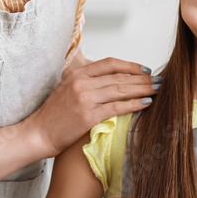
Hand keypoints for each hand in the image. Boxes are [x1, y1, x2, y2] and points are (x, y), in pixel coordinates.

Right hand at [26, 58, 158, 156]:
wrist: (37, 134)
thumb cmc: (53, 115)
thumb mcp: (66, 89)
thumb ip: (85, 81)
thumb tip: (110, 79)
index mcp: (76, 73)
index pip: (109, 63)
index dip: (130, 66)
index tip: (145, 70)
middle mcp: (80, 82)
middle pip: (118, 76)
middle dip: (142, 78)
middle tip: (159, 80)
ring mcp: (84, 98)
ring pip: (120, 89)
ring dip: (142, 89)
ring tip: (157, 90)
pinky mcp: (87, 115)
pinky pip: (116, 107)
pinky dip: (134, 104)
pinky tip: (146, 104)